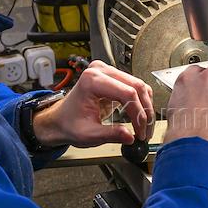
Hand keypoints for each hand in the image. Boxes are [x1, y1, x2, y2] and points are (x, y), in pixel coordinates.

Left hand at [32, 61, 153, 147]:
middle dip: (145, 112)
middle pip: (137, 87)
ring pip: (139, 87)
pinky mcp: (113, 78)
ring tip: (143, 127)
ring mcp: (107, 72)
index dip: (138, 114)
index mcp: (92, 80)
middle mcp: (101, 71)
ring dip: (146, 108)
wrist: (60, 120)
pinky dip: (141, 104)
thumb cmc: (69, 123)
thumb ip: (111, 135)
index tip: (140, 132)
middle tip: (146, 131)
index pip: (127, 93)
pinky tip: (139, 118)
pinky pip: (135, 88)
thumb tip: (130, 136)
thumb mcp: (88, 134)